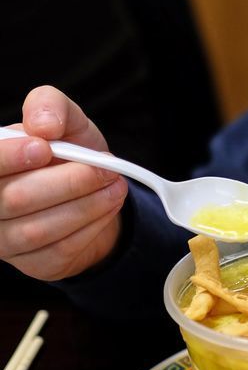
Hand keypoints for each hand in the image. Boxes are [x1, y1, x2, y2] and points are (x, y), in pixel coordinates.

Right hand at [0, 85, 127, 279]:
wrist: (89, 191)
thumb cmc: (67, 153)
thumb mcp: (64, 119)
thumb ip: (49, 106)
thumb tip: (43, 125)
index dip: (9, 158)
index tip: (43, 148)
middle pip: (14, 200)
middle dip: (67, 182)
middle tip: (105, 168)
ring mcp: (5, 241)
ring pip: (39, 230)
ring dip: (86, 206)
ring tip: (114, 186)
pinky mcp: (33, 263)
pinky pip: (59, 250)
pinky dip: (91, 227)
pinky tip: (107, 207)